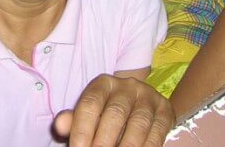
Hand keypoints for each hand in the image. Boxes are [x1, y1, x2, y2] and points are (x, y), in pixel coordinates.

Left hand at [53, 75, 174, 146]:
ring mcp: (148, 97)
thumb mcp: (90, 114)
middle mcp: (127, 86)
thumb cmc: (107, 114)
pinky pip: (157, 132)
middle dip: (104, 141)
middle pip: (115, 113)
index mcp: (103, 83)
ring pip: (138, 123)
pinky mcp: (165, 110)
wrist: (141, 107)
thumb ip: (74, 120)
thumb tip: (59, 125)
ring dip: (127, 146)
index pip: (90, 104)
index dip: (81, 129)